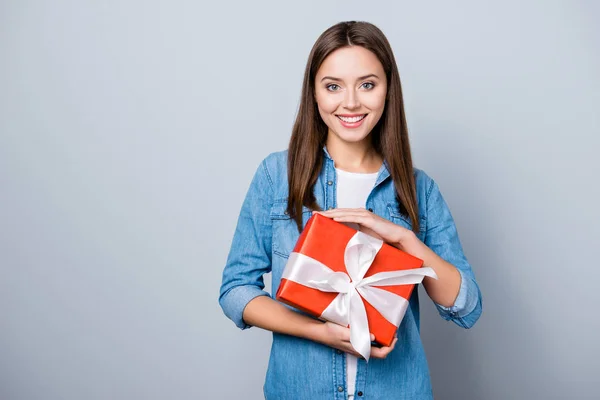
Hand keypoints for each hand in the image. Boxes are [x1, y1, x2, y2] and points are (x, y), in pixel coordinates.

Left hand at [314, 208, 428, 260]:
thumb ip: (356, 241)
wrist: (402, 243)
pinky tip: (334, 218)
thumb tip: (343, 252)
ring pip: (346, 213)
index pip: (342, 215)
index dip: (329, 215)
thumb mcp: (367, 242)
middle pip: (341, 212)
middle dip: (327, 213)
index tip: (317, 218)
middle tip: (313, 215)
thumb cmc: (385, 243)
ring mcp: (367, 216)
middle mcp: (363, 215)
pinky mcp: (372, 220)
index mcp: (360, 219)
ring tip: (320, 215)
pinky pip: (355, 217)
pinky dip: (344, 217)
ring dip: (332, 213)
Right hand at [314, 321, 397, 359]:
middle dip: (389, 344)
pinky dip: (376, 338)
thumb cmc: (331, 331)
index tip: (395, 337)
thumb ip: (359, 336)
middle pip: (380, 352)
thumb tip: (374, 338)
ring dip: (383, 341)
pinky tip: (375, 329)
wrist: (319, 331)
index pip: (380, 354)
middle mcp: (360, 351)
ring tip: (386, 330)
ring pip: (375, 348)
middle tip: (393, 332)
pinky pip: (369, 343)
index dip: (390, 347)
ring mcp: (357, 347)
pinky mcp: (354, 342)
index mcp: (359, 350)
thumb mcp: (344, 332)